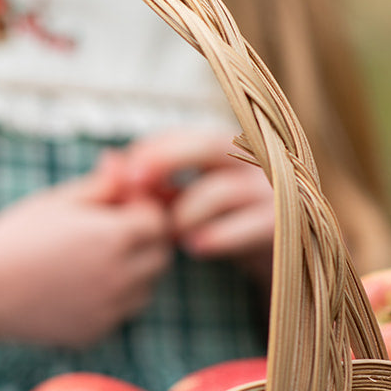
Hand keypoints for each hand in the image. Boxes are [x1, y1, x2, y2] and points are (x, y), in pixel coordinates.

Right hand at [0, 170, 174, 347]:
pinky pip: (121, 312)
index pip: (159, 220)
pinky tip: (78, 284)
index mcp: (114, 237)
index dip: (143, 209)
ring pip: (146, 287)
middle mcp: (120, 276)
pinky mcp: (96, 332)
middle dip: (145, 240)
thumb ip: (101, 184)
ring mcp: (110, 309)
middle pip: (160, 255)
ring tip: (92, 257)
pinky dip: (112, 298)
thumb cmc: (16, 237)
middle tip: (110, 230)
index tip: (118, 205)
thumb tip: (124, 162)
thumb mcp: (59, 201)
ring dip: (134, 270)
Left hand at [92, 130, 274, 286]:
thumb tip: (108, 161)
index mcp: (226, 147)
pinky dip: (219, 236)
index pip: (183, 135)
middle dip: (166, 159)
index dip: (151, 149)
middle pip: (208, 144)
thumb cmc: (218, 221)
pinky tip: (195, 247)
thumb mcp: (186, 197)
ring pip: (221, 190)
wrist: (274, 255)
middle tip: (134, 183)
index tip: (124, 173)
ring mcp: (269, 190)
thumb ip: (154, 181)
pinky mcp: (282, 223)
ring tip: (169, 232)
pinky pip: (249, 225)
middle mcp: (251, 159)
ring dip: (186, 212)